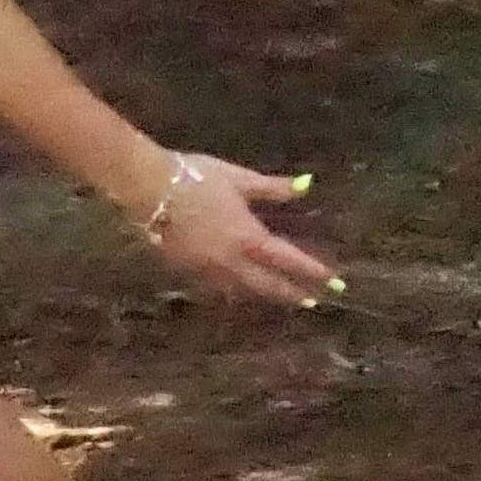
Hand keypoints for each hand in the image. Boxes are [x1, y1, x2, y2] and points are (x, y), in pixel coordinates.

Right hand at [127, 153, 336, 305]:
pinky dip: (236, 291)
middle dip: (292, 294)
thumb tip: (308, 184)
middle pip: (267, 284)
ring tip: (282, 299)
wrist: (147, 189)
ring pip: (242, 290)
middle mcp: (230, 261)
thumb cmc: (196, 178)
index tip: (333, 282)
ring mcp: (206, 269)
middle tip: (313, 302)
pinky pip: (218, 287)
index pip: (288, 260)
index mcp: (248, 237)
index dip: (312, 272)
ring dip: (265, 295)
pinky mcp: (186, 270)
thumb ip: (274, 188)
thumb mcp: (240, 179)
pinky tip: (240, 290)